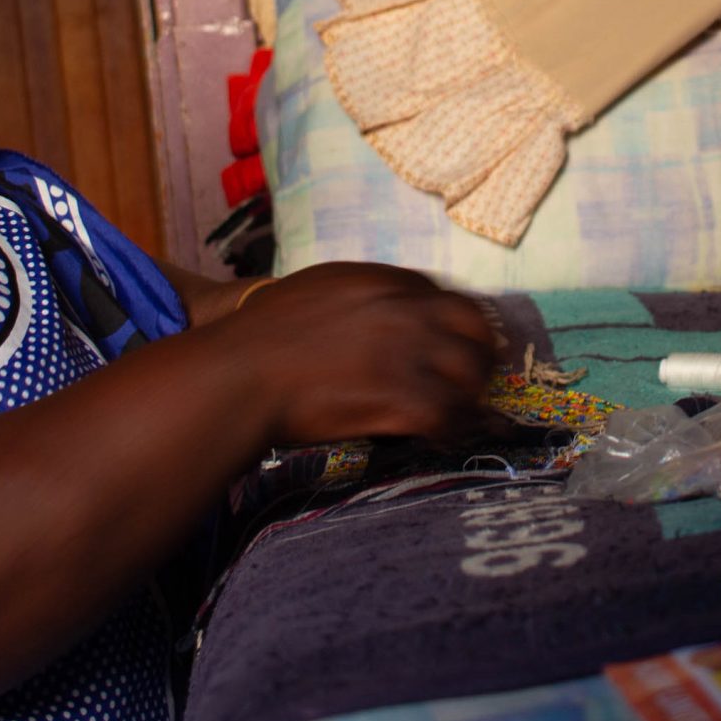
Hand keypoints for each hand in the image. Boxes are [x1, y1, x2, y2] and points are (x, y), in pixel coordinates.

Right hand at [220, 262, 498, 445]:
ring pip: (471, 376)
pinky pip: (451, 417)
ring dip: (469, 398)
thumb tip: (383, 314)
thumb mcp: (318, 292)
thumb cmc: (262, 337)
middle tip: (473, 383)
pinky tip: (440, 439)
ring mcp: (409, 353)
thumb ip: (361, 297)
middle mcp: (407, 310)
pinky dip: (452, 431)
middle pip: (476, 330)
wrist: (239, 373)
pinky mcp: (402, 398)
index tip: (457, 348)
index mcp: (386, 282)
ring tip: (459, 417)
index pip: (451, 299)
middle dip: (481, 357)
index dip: (459, 328)